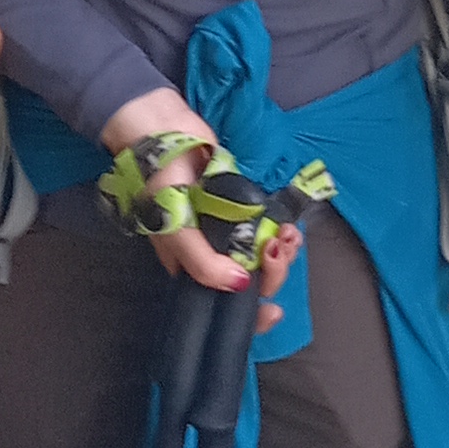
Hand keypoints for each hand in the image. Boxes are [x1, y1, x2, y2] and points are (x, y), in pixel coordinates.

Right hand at [97, 92, 305, 300]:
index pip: (225, 305)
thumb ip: (203, 263)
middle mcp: (215, 254)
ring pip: (266, 256)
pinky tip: (289, 225)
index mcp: (194, 268)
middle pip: (254, 281)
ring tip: (287, 235)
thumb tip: (241, 285)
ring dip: (283, 251)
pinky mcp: (246, 206)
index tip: (273, 309)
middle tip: (277, 249)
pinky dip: (283, 230)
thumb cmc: (159, 186)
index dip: (251, 314)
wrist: (163, 133)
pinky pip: (271, 227)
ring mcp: (232, 230)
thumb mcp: (175, 231)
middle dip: (273, 272)